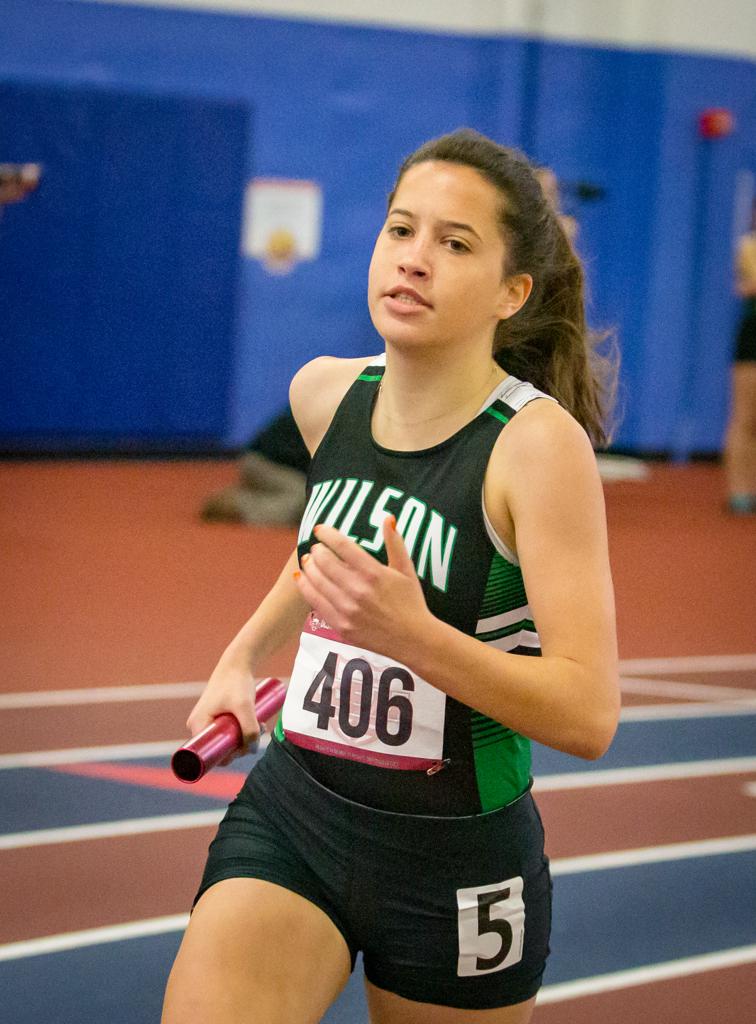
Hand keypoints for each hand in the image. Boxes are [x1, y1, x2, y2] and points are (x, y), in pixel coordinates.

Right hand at [186, 664, 259, 761]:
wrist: (238, 661)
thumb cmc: (236, 682)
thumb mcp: (245, 707)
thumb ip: (250, 729)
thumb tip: (252, 749)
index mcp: (197, 725)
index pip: (209, 754)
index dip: (229, 757)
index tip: (247, 748)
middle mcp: (198, 724)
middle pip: (219, 747)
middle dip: (240, 745)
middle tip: (258, 734)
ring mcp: (206, 719)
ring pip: (227, 738)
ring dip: (244, 736)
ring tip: (260, 725)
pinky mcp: (216, 713)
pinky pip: (228, 729)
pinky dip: (242, 729)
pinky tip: (257, 724)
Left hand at [294, 516, 431, 660]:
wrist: (414, 640)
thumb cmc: (412, 603)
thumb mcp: (406, 570)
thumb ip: (395, 542)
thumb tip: (388, 517)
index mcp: (374, 573)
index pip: (342, 545)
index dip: (327, 534)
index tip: (320, 529)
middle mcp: (358, 590)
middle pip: (325, 561)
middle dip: (317, 550)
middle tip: (316, 547)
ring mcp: (348, 609)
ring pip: (317, 580)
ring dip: (309, 566)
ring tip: (308, 560)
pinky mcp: (341, 626)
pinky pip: (315, 602)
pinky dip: (305, 587)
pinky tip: (302, 578)